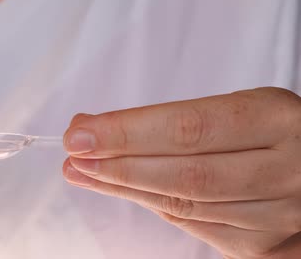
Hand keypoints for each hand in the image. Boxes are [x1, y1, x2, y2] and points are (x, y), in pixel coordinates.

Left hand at [62, 87, 300, 257]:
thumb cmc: (268, 132)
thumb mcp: (237, 110)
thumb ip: (176, 121)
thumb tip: (93, 127)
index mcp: (277, 120)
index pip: (189, 127)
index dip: (128, 133)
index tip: (81, 133)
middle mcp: (287, 170)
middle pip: (185, 174)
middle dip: (118, 166)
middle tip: (75, 156)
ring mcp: (280, 215)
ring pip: (186, 205)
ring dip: (125, 189)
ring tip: (85, 172)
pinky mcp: (266, 246)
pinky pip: (197, 227)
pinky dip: (153, 207)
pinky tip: (123, 190)